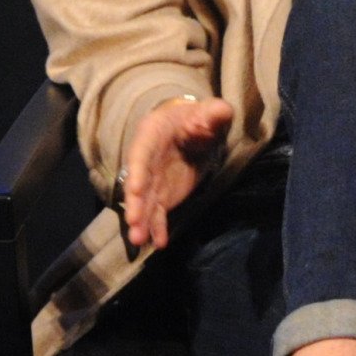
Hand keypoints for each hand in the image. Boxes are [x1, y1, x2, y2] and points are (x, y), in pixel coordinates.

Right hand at [120, 95, 233, 250]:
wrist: (192, 130)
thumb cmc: (197, 118)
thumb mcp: (208, 112)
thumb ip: (214, 113)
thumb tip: (222, 112)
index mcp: (152, 135)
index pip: (141, 153)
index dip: (137, 171)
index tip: (134, 188)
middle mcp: (146, 160)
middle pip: (138, 183)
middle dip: (135, 203)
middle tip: (134, 222)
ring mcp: (152, 180)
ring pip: (144, 202)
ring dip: (142, 221)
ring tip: (139, 241)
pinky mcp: (162, 195)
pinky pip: (157, 213)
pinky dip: (157, 228)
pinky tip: (158, 243)